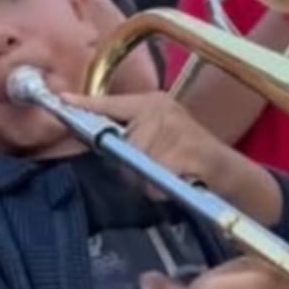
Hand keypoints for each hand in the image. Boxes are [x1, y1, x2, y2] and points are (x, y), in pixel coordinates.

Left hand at [64, 90, 247, 198]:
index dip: (86, 104)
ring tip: (168, 174)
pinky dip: (161, 188)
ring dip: (148, 180)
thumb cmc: (186, 156)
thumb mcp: (159, 136)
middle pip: (122, 144)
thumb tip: (99, 144)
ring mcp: (175, 128)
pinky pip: (156, 178)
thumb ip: (131, 136)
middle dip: (131, 165)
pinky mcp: (187, 151)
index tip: (62, 101)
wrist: (226, 170)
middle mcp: (162, 109)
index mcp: (152, 102)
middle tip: (154, 170)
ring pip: (138, 164)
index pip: (112, 103)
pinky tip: (177, 181)